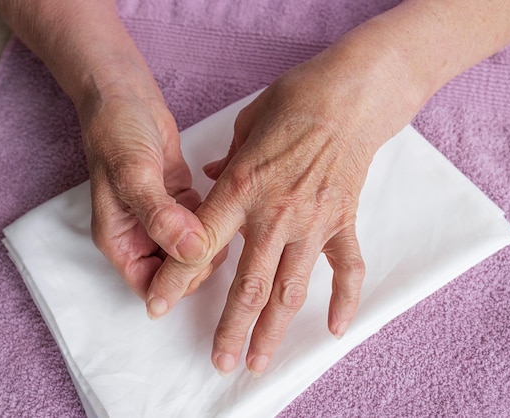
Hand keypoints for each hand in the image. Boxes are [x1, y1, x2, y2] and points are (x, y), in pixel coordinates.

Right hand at [80, 89, 224, 297]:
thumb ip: (161, 217)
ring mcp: (160, 218)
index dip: (177, 285)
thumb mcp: (135, 176)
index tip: (202, 264)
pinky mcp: (178, 200)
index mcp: (119, 239)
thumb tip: (192, 252)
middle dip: (197, 264)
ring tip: (226, 224)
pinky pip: (199, 224)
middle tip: (219, 239)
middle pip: (173, 272)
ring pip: (190, 250)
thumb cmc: (117, 133)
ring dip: (209, 244)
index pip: (149, 285)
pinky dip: (213, 222)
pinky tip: (226, 208)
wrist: (125, 95)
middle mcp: (139, 234)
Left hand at [145, 34, 422, 374]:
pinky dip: (343, 300)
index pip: (200, 245)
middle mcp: (275, 214)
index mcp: (243, 188)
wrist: (351, 94)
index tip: (158, 306)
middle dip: (230, 330)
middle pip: (247, 285)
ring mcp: (313, 222)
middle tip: (219, 362)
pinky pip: (346, 269)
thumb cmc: (295, 101)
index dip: (175, 280)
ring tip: (259, 362)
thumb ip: (226, 164)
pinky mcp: (343, 222)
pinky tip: (333, 329)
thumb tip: (211, 179)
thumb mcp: (246, 125)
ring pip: (290, 290)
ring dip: (273, 330)